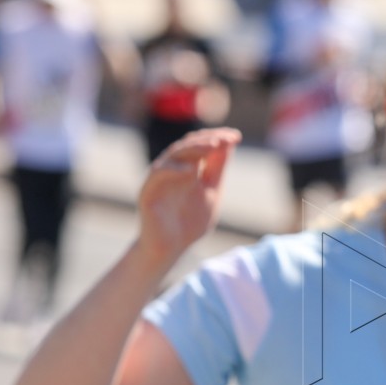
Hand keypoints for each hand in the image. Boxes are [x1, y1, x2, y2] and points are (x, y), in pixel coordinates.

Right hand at [135, 128, 239, 269]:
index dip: (218, 138)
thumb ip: (217, 169)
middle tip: (224, 138)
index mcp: (188, 168)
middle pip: (188, 146)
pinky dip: (173, 169)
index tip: (236, 136)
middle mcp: (172, 169)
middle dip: (207, 139)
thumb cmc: (190, 222)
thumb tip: (229, 143)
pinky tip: (190, 170)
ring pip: (173, 155)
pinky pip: (158, 174)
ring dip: (193, 148)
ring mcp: (159, 179)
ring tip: (212, 145)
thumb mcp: (212, 191)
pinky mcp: (148, 191)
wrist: (170, 247)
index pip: (201, 145)